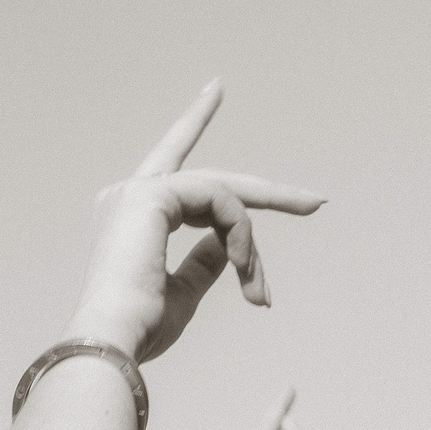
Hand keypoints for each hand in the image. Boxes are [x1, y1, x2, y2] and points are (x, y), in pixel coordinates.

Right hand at [67, 81, 324, 364]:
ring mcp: (138, 191)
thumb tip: (228, 242)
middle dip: (269, 191)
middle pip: (213, 179)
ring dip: (251, 244)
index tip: (217, 89)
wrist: (112, 341)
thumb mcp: (182, 293)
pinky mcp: (153, 195)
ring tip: (257, 291)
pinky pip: (222, 201)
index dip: (194, 122)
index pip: (172, 165)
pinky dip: (241, 235)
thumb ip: (204, 262)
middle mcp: (127, 195)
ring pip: (225, 195)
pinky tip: (241, 267)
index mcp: (128, 217)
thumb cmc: (140, 328)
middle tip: (318, 201)